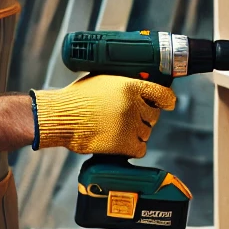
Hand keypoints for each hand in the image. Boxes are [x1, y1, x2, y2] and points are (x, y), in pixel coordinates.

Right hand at [31, 75, 175, 157]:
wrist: (60, 116)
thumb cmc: (77, 98)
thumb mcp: (103, 79)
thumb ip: (124, 83)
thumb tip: (141, 88)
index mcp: (130, 86)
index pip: (162, 94)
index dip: (167, 100)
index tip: (167, 104)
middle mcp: (133, 105)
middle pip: (153, 116)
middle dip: (143, 117)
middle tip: (126, 118)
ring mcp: (129, 125)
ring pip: (146, 133)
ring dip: (135, 133)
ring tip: (116, 129)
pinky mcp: (123, 144)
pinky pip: (140, 149)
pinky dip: (133, 148)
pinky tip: (120, 143)